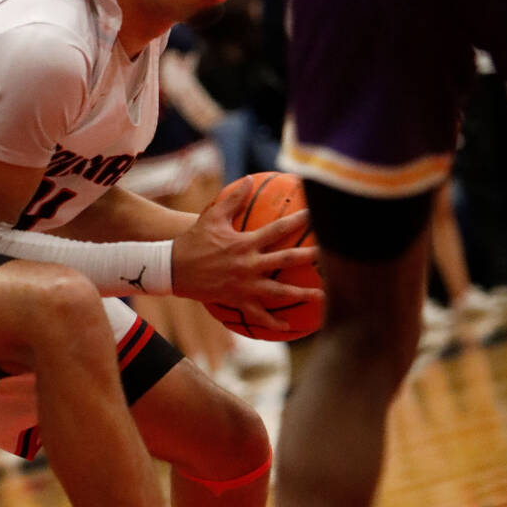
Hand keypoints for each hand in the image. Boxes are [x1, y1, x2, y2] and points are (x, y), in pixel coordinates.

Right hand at [171, 190, 324, 330]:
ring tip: (323, 297)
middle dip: (312, 259)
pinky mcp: (236, 301)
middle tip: (334, 258)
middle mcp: (248, 265)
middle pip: (286, 261)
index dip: (299, 220)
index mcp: (245, 243)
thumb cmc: (192, 241)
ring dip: (302, 295)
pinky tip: (288, 326)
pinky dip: (273, 322)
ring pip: (279, 293)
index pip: (278, 229)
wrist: (171, 270)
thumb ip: (233, 198)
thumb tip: (250, 179)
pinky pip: (258, 314)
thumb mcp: (211, 217)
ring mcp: (243, 286)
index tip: (319, 214)